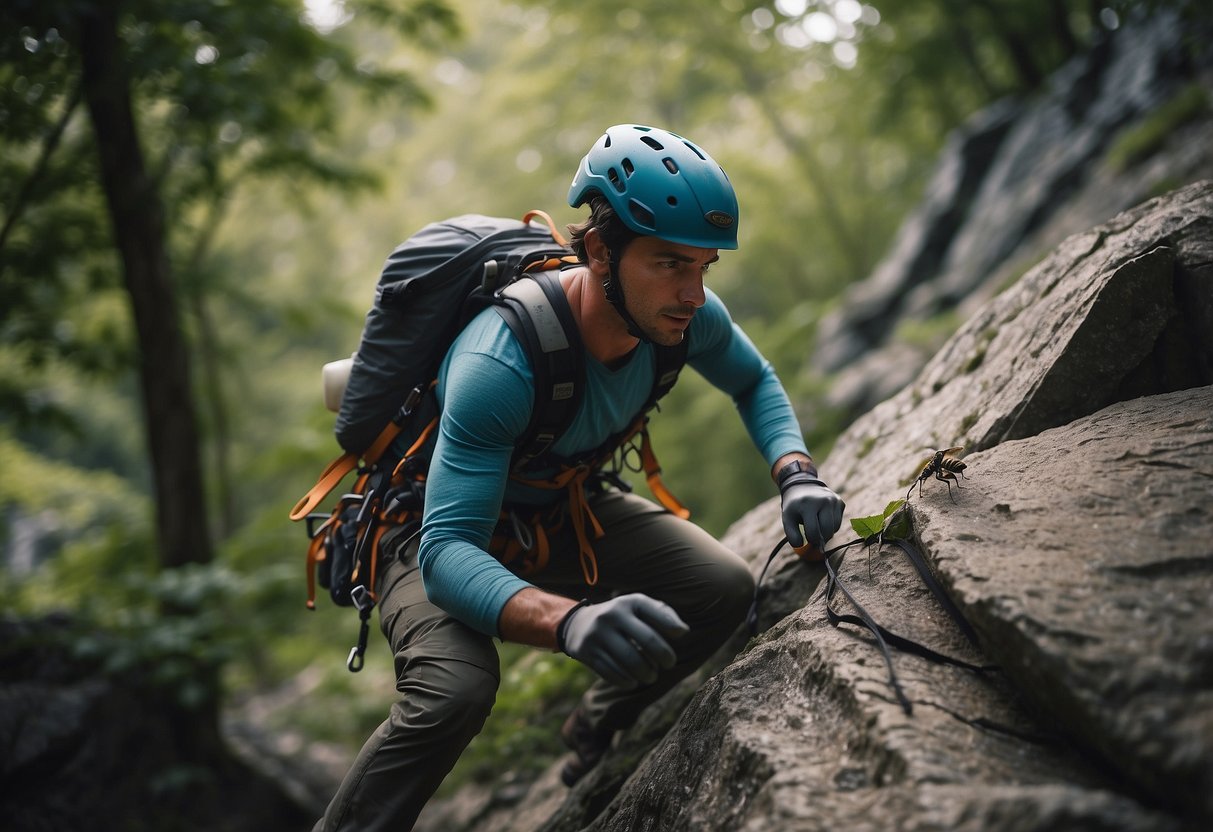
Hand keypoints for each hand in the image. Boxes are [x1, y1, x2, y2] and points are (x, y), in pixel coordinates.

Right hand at [557, 594, 688, 688]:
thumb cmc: (621, 618)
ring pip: (630, 660)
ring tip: (651, 676)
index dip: (673, 627)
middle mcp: (612, 615)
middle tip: (669, 664)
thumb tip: (683, 631)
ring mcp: (597, 634)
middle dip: (664, 656)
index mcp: (628, 602)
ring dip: (646, 673)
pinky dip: (626, 681)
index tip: (681, 635)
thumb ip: (663, 614)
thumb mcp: (637, 608)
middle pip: (647, 639)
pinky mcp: (586, 652)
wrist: (578, 624)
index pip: (657, 613)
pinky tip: (633, 682)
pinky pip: (611, 673)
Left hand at [779, 470, 844, 555]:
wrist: (802, 486)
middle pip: (827, 531)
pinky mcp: (840, 501)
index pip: (813, 532)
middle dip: (820, 538)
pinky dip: (831, 525)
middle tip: (813, 536)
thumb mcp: (788, 519)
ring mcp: (834, 500)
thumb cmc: (794, 506)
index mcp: (808, 504)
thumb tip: (802, 546)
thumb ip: (792, 535)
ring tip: (816, 523)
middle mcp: (824, 500)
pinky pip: (838, 522)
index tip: (806, 539)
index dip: (810, 540)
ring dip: (826, 532)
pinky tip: (822, 517)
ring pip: (835, 528)